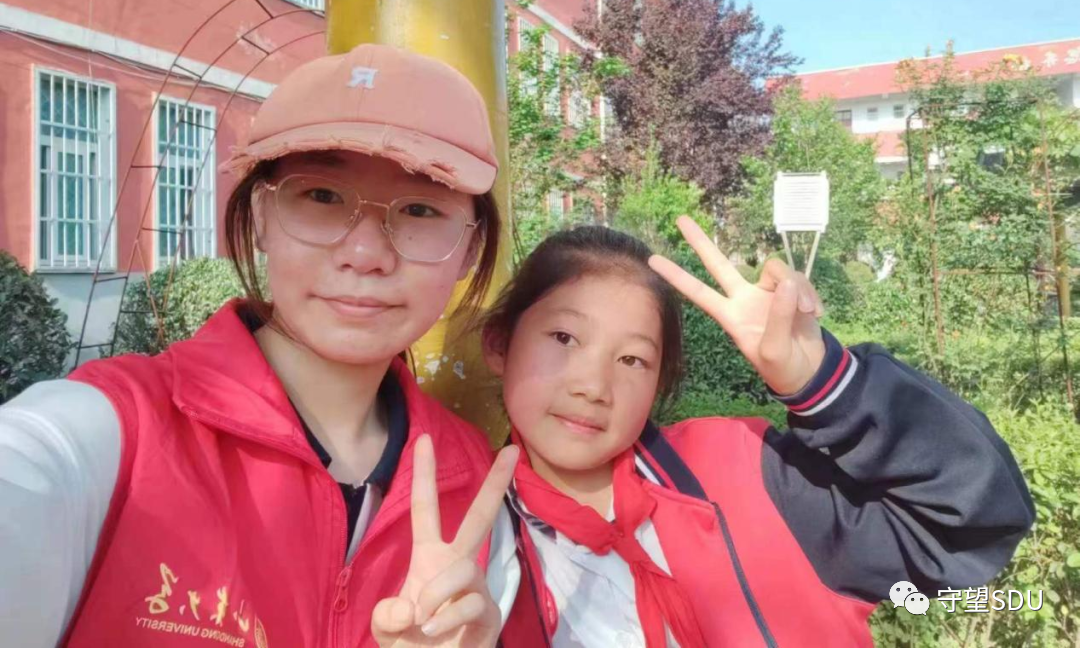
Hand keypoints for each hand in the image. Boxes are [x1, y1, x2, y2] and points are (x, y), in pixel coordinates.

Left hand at [371, 436, 518, 646]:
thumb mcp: (386, 629)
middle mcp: (455, 564)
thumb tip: (412, 606)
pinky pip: (470, 603)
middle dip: (495, 483)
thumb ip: (387, 616)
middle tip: (511, 451)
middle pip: (480, 517)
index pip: (426, 509)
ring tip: (424, 619)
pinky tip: (434, 630)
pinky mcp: (488, 613)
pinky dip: (447, 618)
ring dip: (437, 593)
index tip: (423, 439)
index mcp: (428, 556)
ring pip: (463, 569)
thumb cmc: (411, 644)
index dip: (423, 474)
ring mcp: (475, 588)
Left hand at [648, 216, 826, 395]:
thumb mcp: (776, 350)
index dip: (678, 277)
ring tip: (807, 312)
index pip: (699, 292)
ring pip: (776, 269)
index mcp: (731, 316)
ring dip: (796, 288)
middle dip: (700, 242)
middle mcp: (745, 298)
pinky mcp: (791, 289)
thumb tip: (786, 282)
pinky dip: (809, 294)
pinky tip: (815, 313)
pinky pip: (799, 279)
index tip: (653, 260)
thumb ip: (779, 317)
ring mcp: (768, 291)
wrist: (810, 369)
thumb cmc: (783, 366)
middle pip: (719, 264)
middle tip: (679, 219)